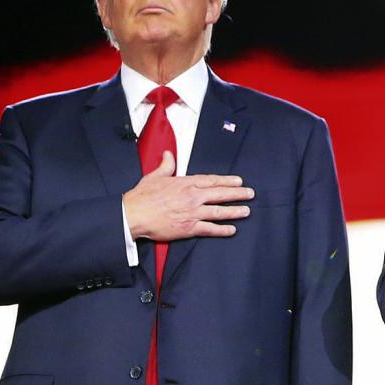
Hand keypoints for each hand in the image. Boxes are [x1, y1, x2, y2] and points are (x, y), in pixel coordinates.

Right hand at [123, 152, 252, 240]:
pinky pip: (209, 228)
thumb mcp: (155, 176)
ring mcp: (192, 212)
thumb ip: (166, 165)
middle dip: (237, 194)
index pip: (211, 180)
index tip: (238, 181)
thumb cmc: (142, 197)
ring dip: (235, 211)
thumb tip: (168, 154)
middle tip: (250, 194)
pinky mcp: (189, 227)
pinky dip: (222, 229)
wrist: (134, 214)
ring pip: (219, 211)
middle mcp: (192, 197)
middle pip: (220, 194)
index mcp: (185, 183)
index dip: (226, 181)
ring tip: (246, 211)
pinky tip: (232, 229)